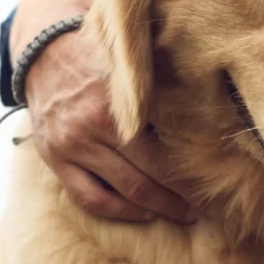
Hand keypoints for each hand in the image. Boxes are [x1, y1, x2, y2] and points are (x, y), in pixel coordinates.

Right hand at [13, 0, 195, 223]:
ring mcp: (71, 146)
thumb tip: (216, 116)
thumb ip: (166, 92)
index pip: (167, 152)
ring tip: (183, 214)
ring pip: (122, 192)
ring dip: (157, 208)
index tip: (218, 188)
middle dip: (182, 198)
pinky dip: (118, 211)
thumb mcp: (136, 68)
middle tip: (209, 209)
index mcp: (121, 104)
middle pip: (149, 176)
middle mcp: (93, 127)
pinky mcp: (54, 159)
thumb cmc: (105, 57)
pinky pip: (88, 198)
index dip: (195, 176)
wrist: (45, 49)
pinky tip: (143, 213)